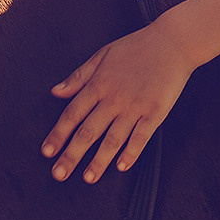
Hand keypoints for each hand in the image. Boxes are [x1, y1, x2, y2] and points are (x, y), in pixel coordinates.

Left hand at [41, 21, 195, 182]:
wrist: (173, 42)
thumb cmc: (136, 47)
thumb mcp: (102, 55)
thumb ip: (78, 76)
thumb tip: (55, 92)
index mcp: (98, 84)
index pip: (72, 114)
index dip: (58, 134)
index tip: (47, 151)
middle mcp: (114, 98)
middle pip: (88, 132)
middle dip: (71, 155)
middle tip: (59, 174)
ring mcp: (135, 106)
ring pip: (112, 139)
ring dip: (99, 161)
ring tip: (87, 178)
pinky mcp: (156, 112)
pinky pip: (141, 137)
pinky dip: (131, 153)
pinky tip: (121, 166)